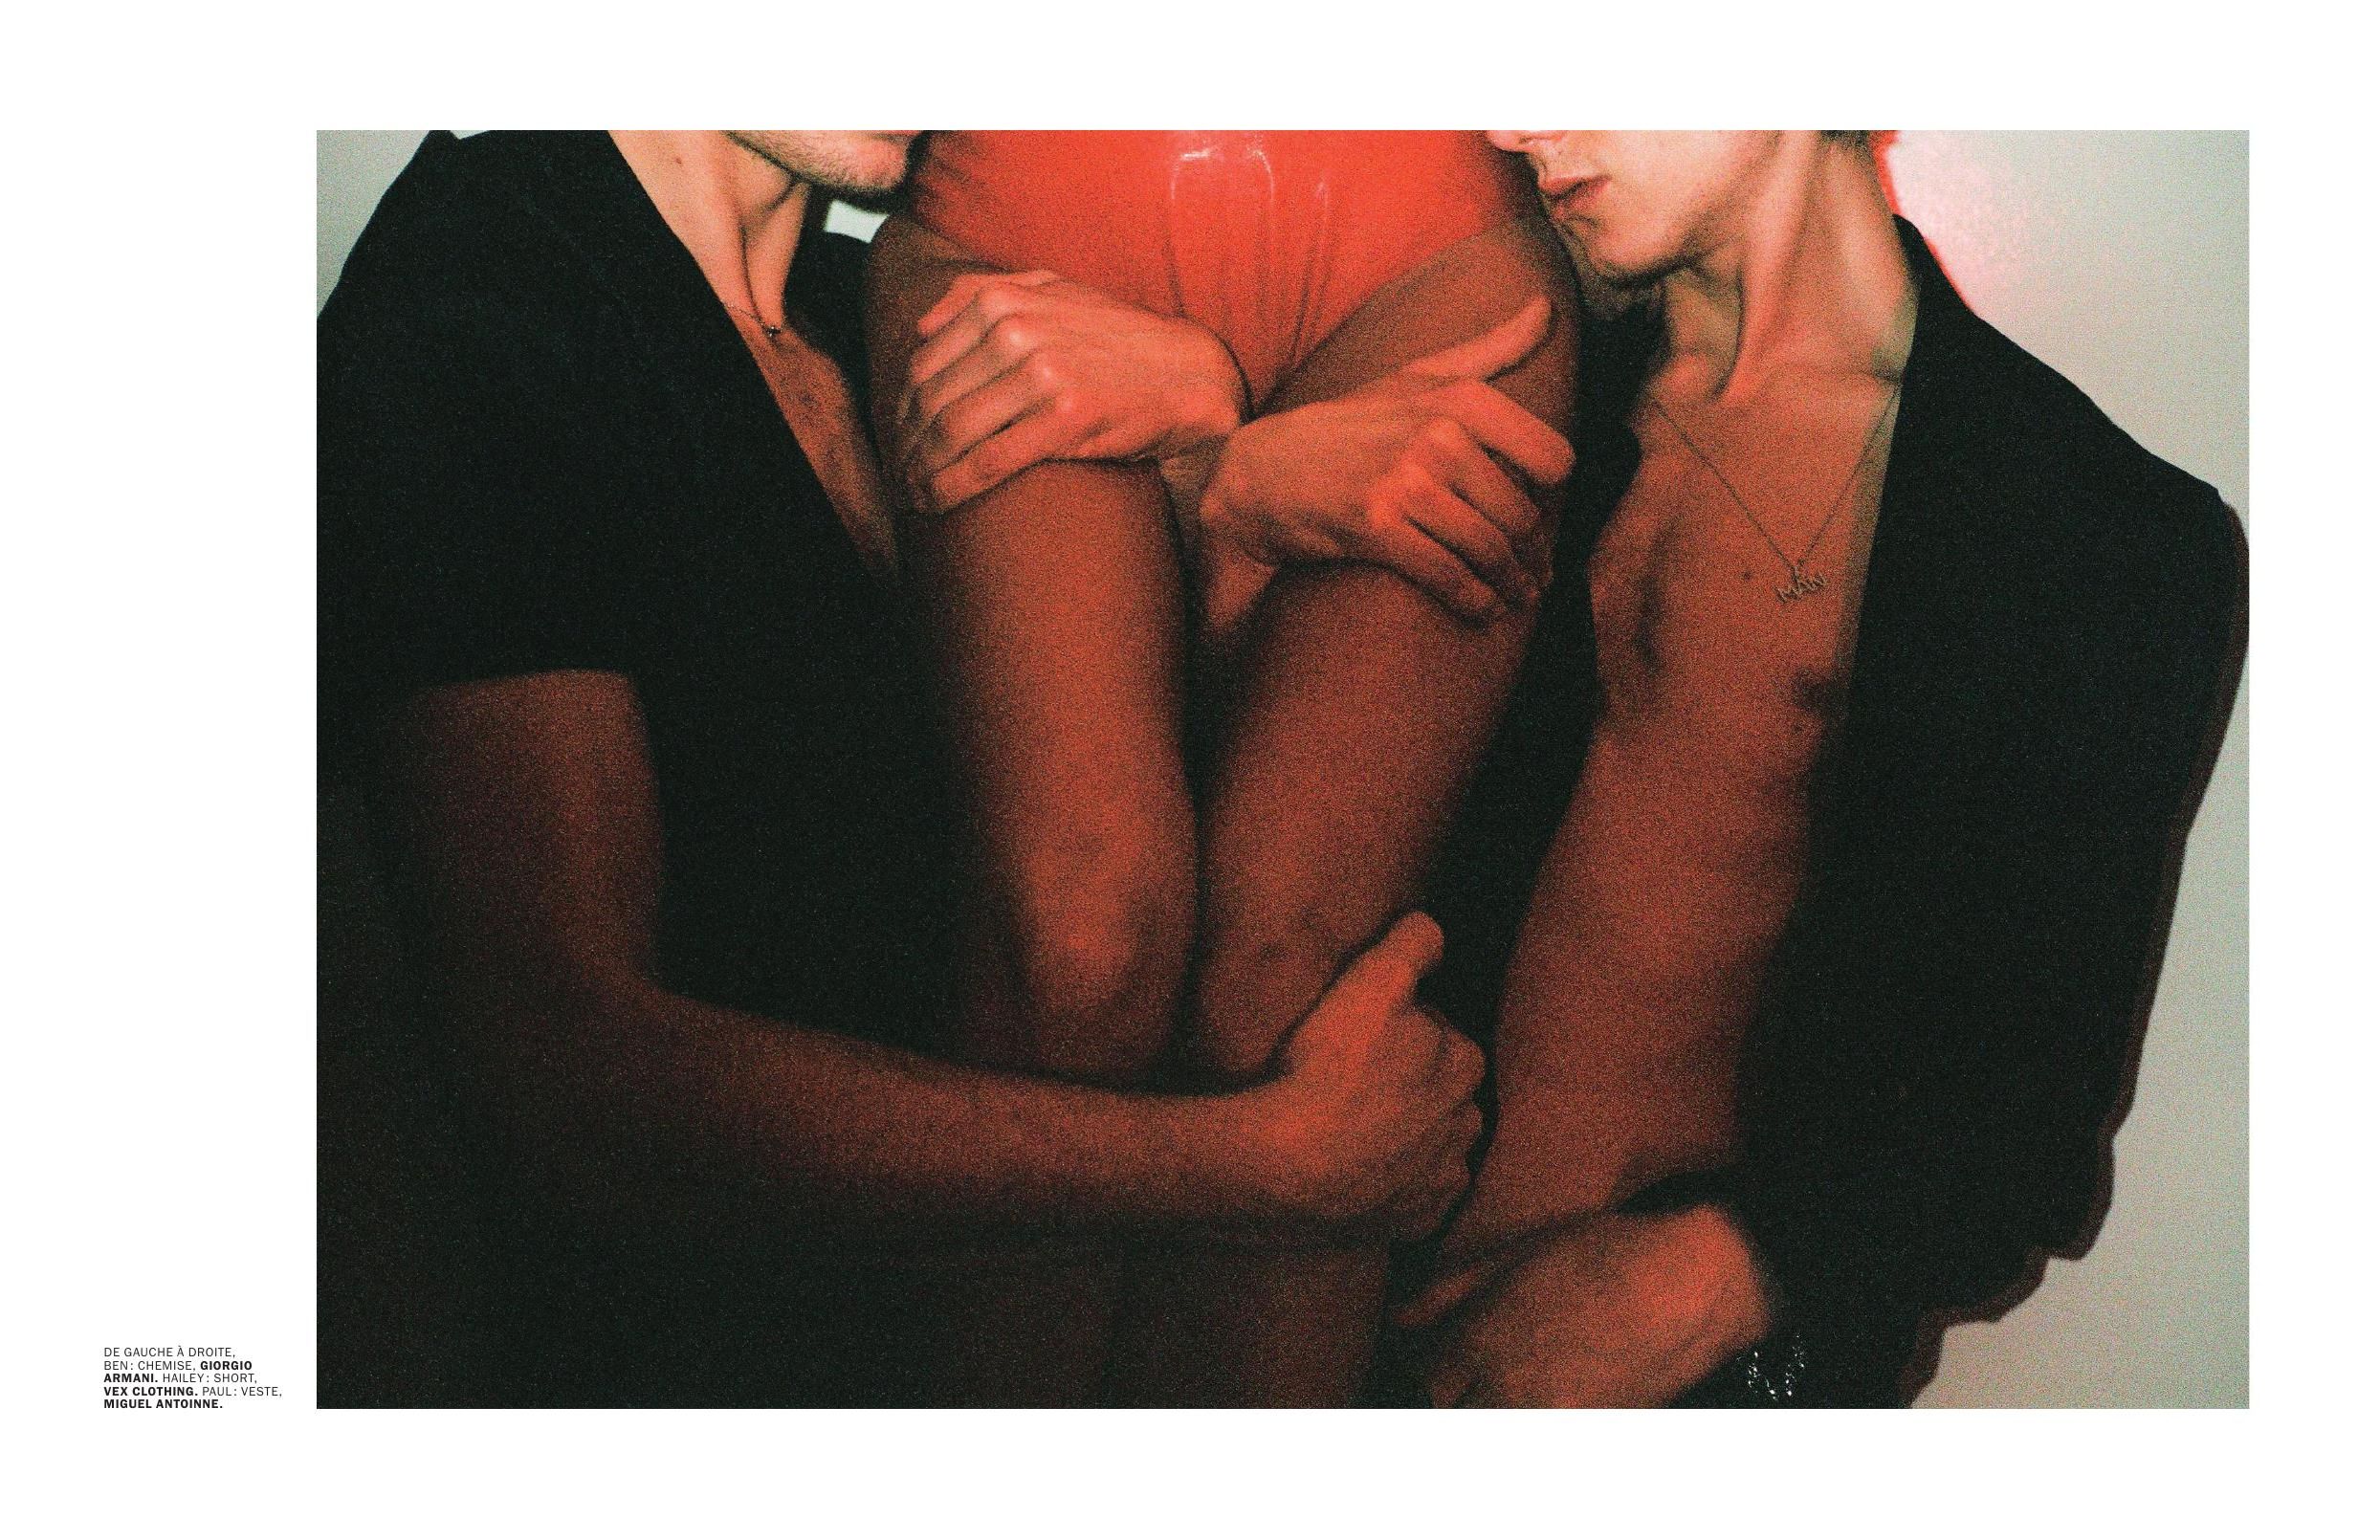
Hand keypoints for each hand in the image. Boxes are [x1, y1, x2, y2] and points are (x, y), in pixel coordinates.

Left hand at [895, 269, 1247, 512]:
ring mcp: (1041, 372)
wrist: (1191, 374)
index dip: (903, 411)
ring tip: (914, 495)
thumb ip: (987, 293)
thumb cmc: (1119, 341)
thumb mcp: (1056, 292)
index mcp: (1005, 301)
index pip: (926, 363)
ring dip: (920, 472)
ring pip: (950, 432)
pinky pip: (987, 460)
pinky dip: (949, 488)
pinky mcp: (1065, 416)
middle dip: (906, 447)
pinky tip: (935, 503)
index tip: (901, 442)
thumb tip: (924, 326)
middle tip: (901, 478)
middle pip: (931, 400)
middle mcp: (1017, 330)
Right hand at [1195, 299, 1575, 626]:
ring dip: (1511, 584)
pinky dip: (1473, 601)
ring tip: (1518, 597)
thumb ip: (1488, 348)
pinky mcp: (1375, 527)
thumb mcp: (1414, 376)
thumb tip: (1547, 309)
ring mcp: (1404, 481)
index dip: (1553, 495)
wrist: (1261, 470)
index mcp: (1457, 398)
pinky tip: (1483, 611)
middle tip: (1536, 572)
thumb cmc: (1349, 426)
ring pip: (1488, 548)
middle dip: (1533, 552)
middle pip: (1521, 514)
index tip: (1544, 512)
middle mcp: (1436, 434)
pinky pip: (1448, 575)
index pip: (1552, 458)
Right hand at [1240, 913, 1485, 1241]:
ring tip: (1352, 1127)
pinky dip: (1395, 1186)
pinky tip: (1357, 1172)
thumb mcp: (1372, 982)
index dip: (1400, 1029)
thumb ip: (1412, 946)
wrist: (1288, 1166)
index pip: (1440, 1033)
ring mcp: (1441, 1178)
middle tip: (1353, 1081)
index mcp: (1465, 1063)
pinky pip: (1416, 1197)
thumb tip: (1433, 931)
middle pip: (1440, 1090)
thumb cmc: (1328, 1069)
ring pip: (1433, 1144)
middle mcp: (1465, 1123)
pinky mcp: (1417, 1221)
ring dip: (1406, 1135)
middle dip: (1411, 1083)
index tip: (1361, 1036)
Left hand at [1397, 1207, 1773, 1406]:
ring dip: (1487, 1407)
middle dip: (1453, 1390)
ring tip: (1510, 1377)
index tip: (1440, 1345)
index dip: (1429, 1357)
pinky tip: (1547, 1389)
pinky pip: (1537, 1436)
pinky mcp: (1587, 1433)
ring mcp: (1549, 1422)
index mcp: (1481, 1344)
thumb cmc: (1603, 1255)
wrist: (1691, 1287)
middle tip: (1470, 1365)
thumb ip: (1446, 1292)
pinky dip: (1529, 1417)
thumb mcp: (1514, 1253)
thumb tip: (1400, 1320)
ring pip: (1490, 1427)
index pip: (1425, 1375)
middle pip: (1451, 1412)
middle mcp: (1507, 1394)